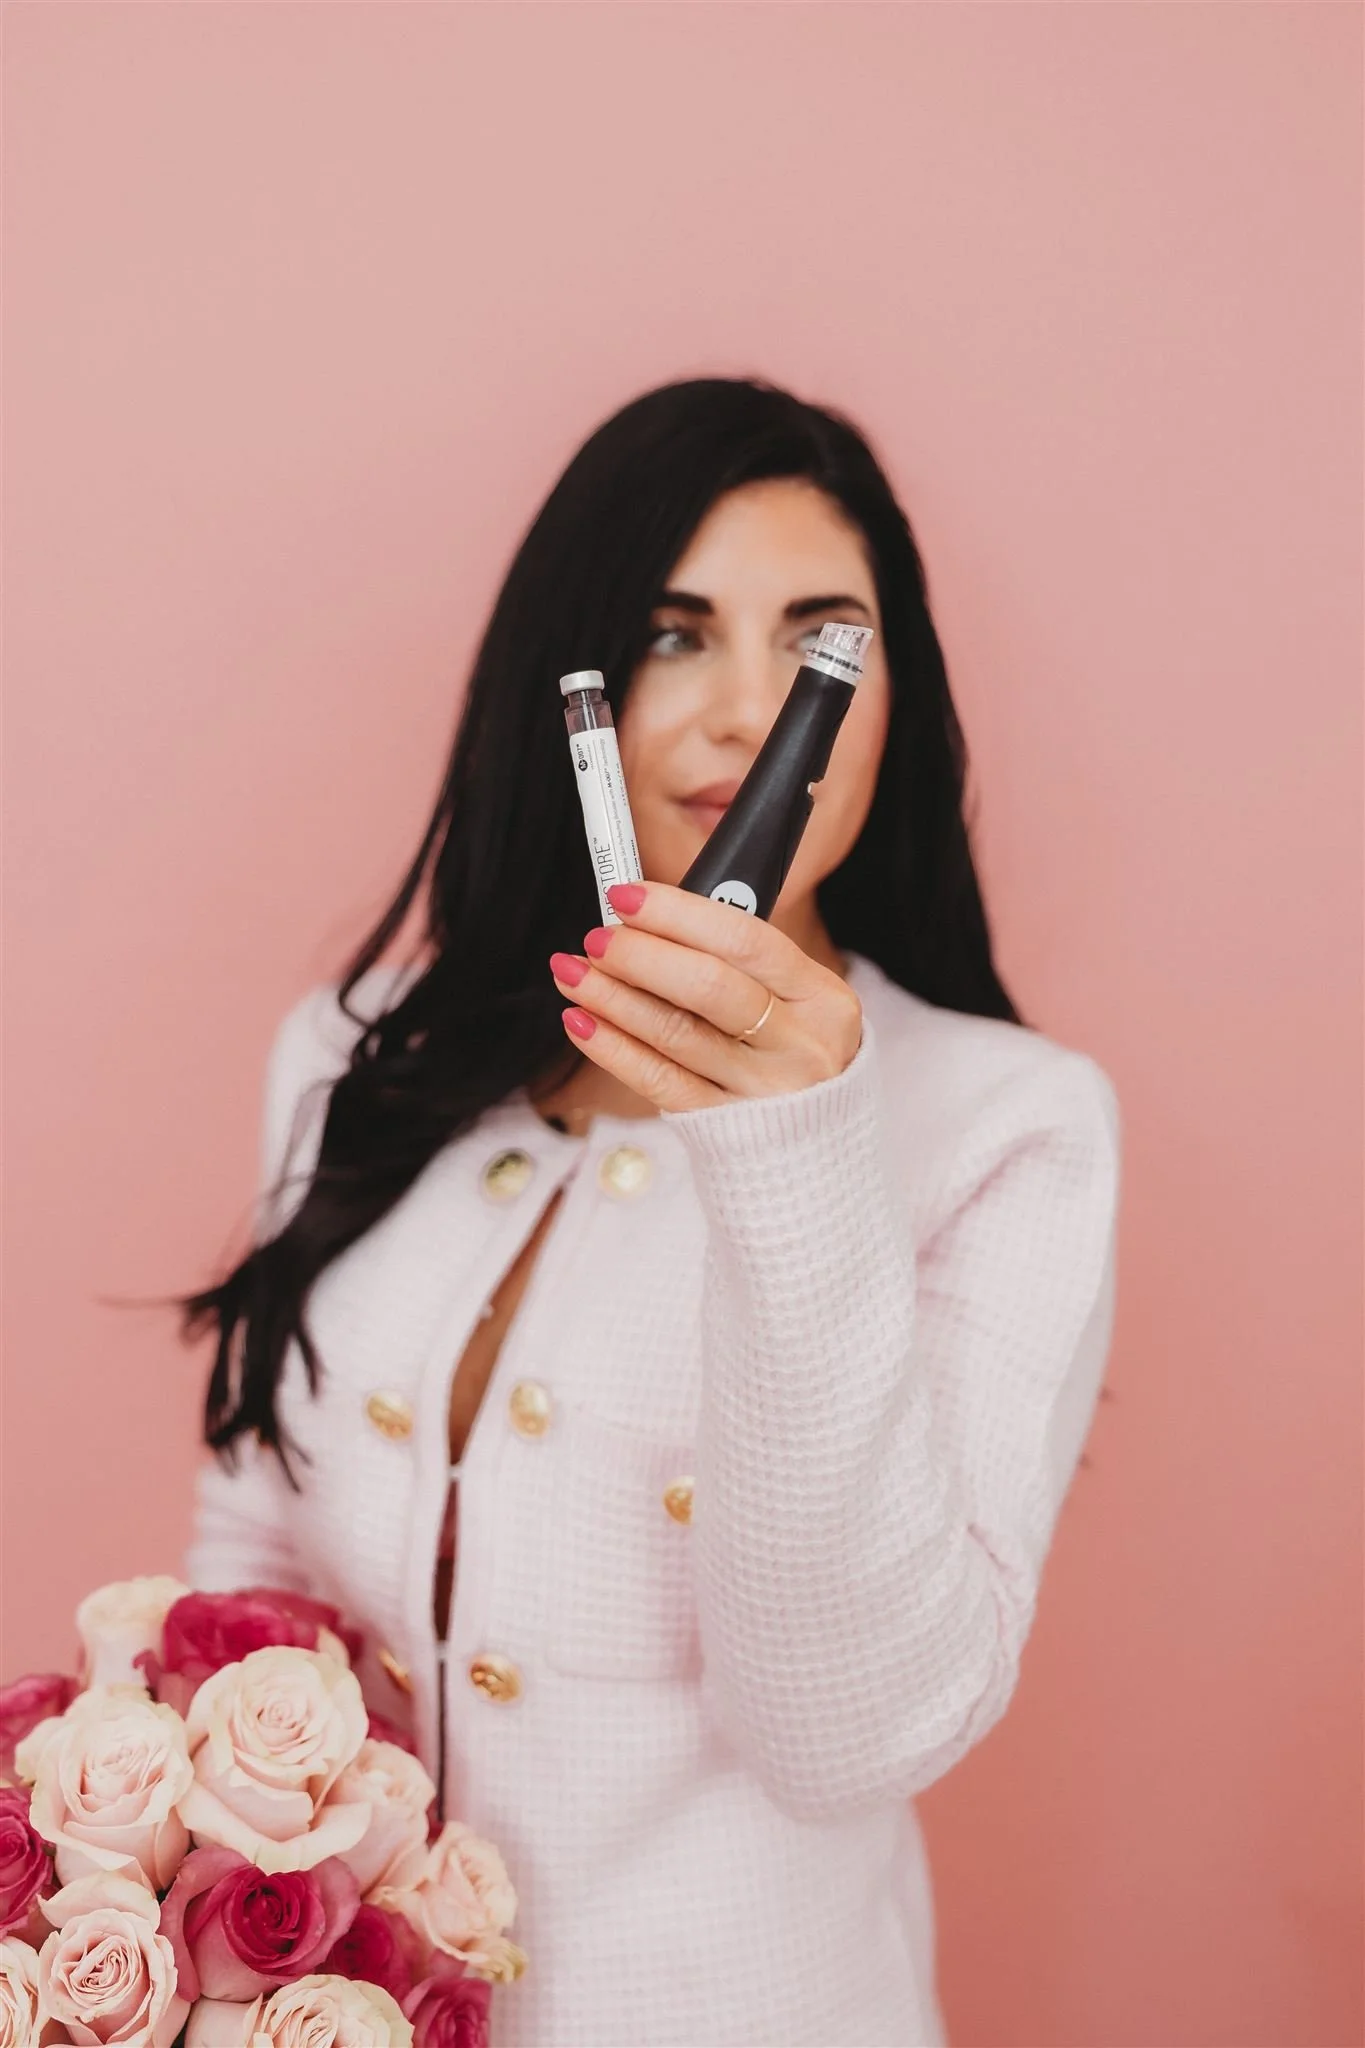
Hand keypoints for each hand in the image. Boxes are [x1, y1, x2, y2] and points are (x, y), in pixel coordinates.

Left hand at [547, 881, 862, 1112]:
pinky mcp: (725, 1128)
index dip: (678, 913)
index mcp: (821, 997)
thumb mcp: (793, 996)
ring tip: (572, 973)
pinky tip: (580, 1022)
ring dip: (612, 997)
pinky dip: (613, 1049)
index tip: (626, 896)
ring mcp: (763, 1091)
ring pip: (676, 1034)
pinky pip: (660, 1082)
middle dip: (641, 955)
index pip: (744, 939)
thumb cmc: (790, 1045)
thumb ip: (732, 957)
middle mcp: (800, 1044)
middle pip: (709, 987)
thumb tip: (644, 914)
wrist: (818, 1140)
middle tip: (596, 939)